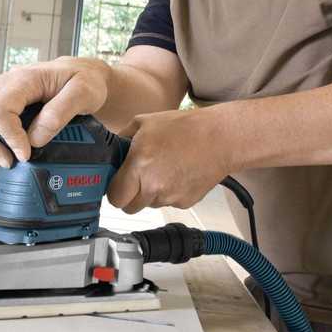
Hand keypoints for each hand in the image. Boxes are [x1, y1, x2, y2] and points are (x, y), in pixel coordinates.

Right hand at [0, 57, 113, 165]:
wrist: (85, 75)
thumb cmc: (85, 81)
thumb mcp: (84, 93)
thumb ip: (60, 112)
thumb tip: (34, 138)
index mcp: (24, 80)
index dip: (10, 138)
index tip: (27, 154)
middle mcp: (5, 85)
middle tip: (8, 159)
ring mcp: (1, 94)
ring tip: (9, 157)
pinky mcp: (2, 104)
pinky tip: (12, 148)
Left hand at [107, 108, 228, 212]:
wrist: (220, 138)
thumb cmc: (184, 127)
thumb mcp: (144, 123)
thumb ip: (122, 139)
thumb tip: (111, 150)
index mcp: (138, 167)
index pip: (114, 198)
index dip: (114, 191)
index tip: (118, 183)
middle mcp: (153, 187)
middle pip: (130, 208)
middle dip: (130, 195)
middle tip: (137, 179)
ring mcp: (170, 197)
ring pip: (149, 205)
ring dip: (150, 194)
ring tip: (162, 170)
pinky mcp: (185, 202)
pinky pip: (168, 203)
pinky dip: (169, 193)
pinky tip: (177, 174)